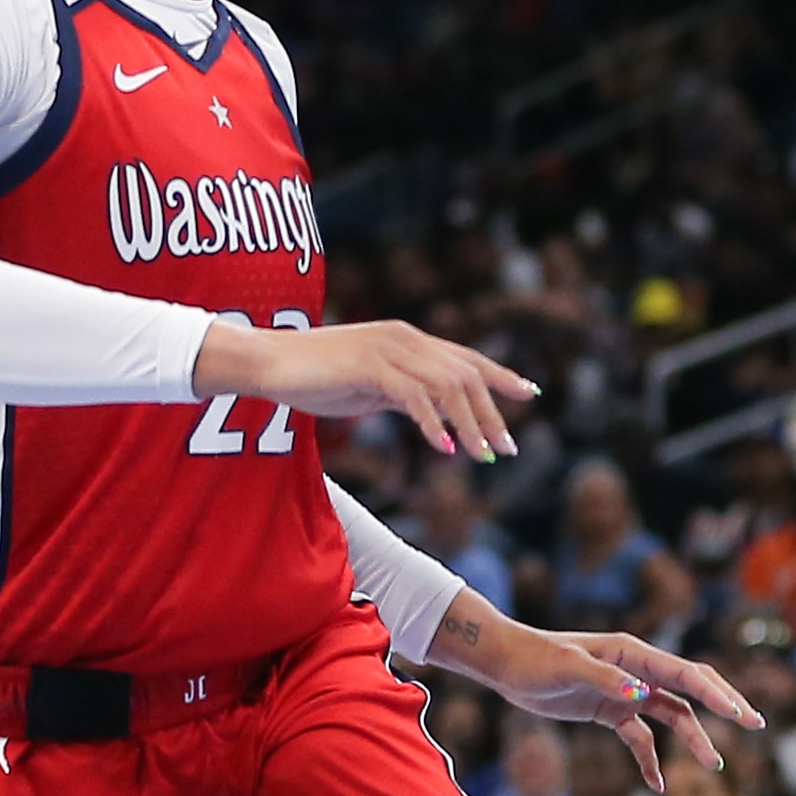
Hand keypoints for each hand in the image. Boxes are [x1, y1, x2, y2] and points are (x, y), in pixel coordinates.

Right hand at [201, 315, 528, 459]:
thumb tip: (436, 415)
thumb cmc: (313, 376)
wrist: (267, 363)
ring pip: (446, 386)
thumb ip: (403, 392)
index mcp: (409, 339)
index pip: (466, 358)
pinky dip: (433, 423)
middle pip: (465, 375)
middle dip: (491, 413)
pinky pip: (413, 396)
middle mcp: (405, 338)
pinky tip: (444, 447)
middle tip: (506, 448)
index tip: (529, 394)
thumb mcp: (369, 386)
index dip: (500, 375)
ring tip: (482, 456)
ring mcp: (388, 349)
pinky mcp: (368, 365)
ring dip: (469, 424)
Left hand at [437, 602, 760, 791]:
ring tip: (715, 764)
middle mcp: (638, 671)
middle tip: (754, 724)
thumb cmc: (537, 659)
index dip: (716, 694)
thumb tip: (641, 695)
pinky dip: (651, 758)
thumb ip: (606, 681)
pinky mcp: (611, 711)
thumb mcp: (569, 668)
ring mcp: (627, 691)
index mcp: (634, 654)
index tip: (741, 714)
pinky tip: (657, 784)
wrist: (507, 664)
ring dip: (694, 737)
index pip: (686, 674)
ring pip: (673, 715)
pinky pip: (641, 737)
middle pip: (692, 688)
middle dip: (723, 706)